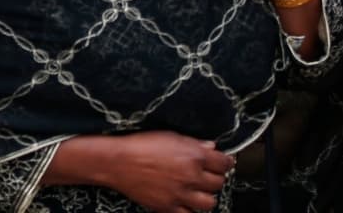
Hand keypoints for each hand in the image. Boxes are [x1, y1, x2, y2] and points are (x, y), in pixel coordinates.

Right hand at [100, 131, 233, 211]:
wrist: (117, 161)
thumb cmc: (141, 144)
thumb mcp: (169, 136)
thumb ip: (193, 143)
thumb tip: (211, 147)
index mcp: (194, 156)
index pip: (224, 163)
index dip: (225, 162)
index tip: (222, 162)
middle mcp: (191, 176)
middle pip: (219, 183)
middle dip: (215, 178)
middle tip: (206, 175)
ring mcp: (181, 194)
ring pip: (210, 203)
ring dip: (206, 196)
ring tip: (196, 190)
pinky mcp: (169, 207)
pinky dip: (190, 209)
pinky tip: (184, 202)